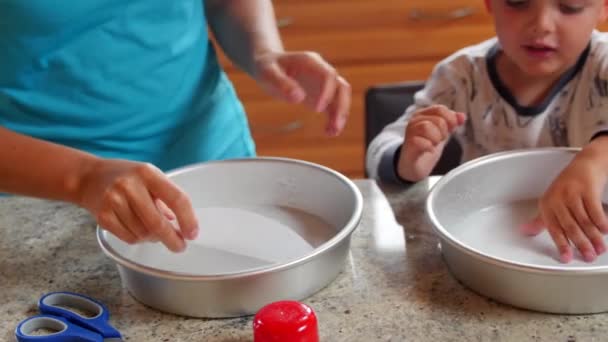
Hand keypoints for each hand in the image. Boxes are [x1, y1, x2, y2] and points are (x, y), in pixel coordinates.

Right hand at [76, 158, 198, 251]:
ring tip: (153, 230)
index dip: (188, 219)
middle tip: (180, 246)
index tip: (193, 234)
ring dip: (154, 238)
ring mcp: (113, 201)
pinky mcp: (103, 217)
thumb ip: (167, 199)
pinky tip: (138, 230)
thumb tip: (183, 227)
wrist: (88, 178)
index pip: (176, 198)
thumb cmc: (127, 178)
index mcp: (148, 173)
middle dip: (172, 239)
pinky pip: (129, 238)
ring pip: (143, 234)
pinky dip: (139, 239)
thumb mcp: (150, 178)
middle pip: (157, 223)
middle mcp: (129, 186)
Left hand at [252, 51, 350, 135]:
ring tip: (333, 133)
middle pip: (341, 87)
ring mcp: (323, 84)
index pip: (329, 75)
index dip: (327, 92)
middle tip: (334, 125)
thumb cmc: (267, 67)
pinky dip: (334, 119)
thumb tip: (299, 98)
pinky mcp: (322, 95)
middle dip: (341, 106)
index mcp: (311, 62)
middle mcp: (321, 71)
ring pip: (341, 98)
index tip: (317, 110)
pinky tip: (329, 132)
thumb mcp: (268, 73)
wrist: (268, 66)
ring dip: (340, 115)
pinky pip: (333, 107)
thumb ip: (282, 83)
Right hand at [397, 105, 465, 181]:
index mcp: (423, 115)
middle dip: (444, 132)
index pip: (440, 109)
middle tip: (439, 140)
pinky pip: (419, 141)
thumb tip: (462, 116)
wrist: (414, 167)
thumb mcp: (442, 133)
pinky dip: (429, 147)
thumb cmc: (426, 148)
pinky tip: (429, 150)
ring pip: (426, 127)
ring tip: (433, 144)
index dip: (450, 119)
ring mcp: (409, 133)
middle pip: (437, 119)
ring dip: (436, 138)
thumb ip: (452, 123)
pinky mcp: (408, 145)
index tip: (451, 129)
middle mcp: (414, 121)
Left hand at [521, 150, 607, 262]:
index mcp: (547, 205)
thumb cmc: (567, 186)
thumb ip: (541, 220)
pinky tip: (605, 231)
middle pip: (570, 227)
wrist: (585, 164)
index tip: (567, 258)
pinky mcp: (587, 188)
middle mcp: (558, 199)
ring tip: (600, 249)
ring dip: (594, 237)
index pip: (553, 229)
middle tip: (589, 256)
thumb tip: (525, 231)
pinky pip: (594, 209)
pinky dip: (601, 221)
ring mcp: (572, 193)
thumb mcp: (551, 202)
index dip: (561, 245)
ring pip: (583, 220)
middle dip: (581, 244)